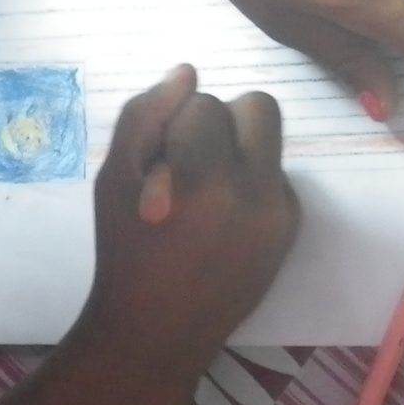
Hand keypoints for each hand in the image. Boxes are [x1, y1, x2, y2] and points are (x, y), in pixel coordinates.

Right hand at [76, 66, 298, 379]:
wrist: (156, 333)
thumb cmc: (125, 253)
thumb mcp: (112, 180)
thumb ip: (145, 117)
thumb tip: (186, 72)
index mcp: (204, 176)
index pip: (204, 104)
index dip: (175, 124)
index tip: (158, 159)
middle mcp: (254, 191)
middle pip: (259, 107)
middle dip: (222, 121)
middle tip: (191, 156)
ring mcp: (280, 213)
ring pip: (271, 142)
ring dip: (240, 149)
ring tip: (205, 187)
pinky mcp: (291, 232)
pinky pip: (277, 179)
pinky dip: (251, 185)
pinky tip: (221, 219)